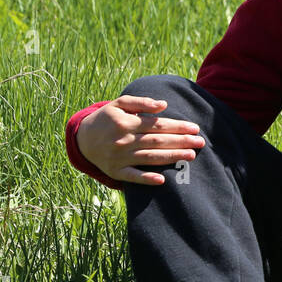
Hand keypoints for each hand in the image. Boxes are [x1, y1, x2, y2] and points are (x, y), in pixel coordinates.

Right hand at [75, 95, 205, 185]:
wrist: (82, 139)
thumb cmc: (107, 119)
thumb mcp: (119, 104)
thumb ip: (141, 102)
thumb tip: (163, 105)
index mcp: (126, 123)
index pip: (157, 125)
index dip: (178, 126)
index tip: (195, 128)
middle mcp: (123, 141)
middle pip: (157, 141)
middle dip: (181, 141)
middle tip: (200, 142)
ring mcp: (119, 158)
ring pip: (150, 158)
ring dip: (171, 157)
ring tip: (191, 155)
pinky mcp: (115, 172)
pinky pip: (132, 177)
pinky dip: (146, 179)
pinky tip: (162, 179)